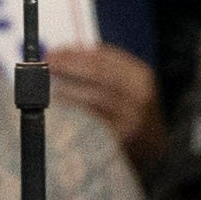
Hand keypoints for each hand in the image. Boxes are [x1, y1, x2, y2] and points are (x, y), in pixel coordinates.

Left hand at [46, 43, 164, 172]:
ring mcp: (131, 117)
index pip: (103, 57)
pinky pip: (90, 119)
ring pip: (91, 97)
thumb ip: (101, 69)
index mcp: (140, 76)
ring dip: (65, 88)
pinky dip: (71, 109)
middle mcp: (138, 95)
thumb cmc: (133, 110)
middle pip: (97, 73)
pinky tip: (57, 103)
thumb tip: (63, 55)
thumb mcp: (128, 85)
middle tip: (45, 64)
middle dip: (67, 65)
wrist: (155, 148)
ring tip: (45, 83)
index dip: (74, 53)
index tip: (54, 51)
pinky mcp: (120, 137)